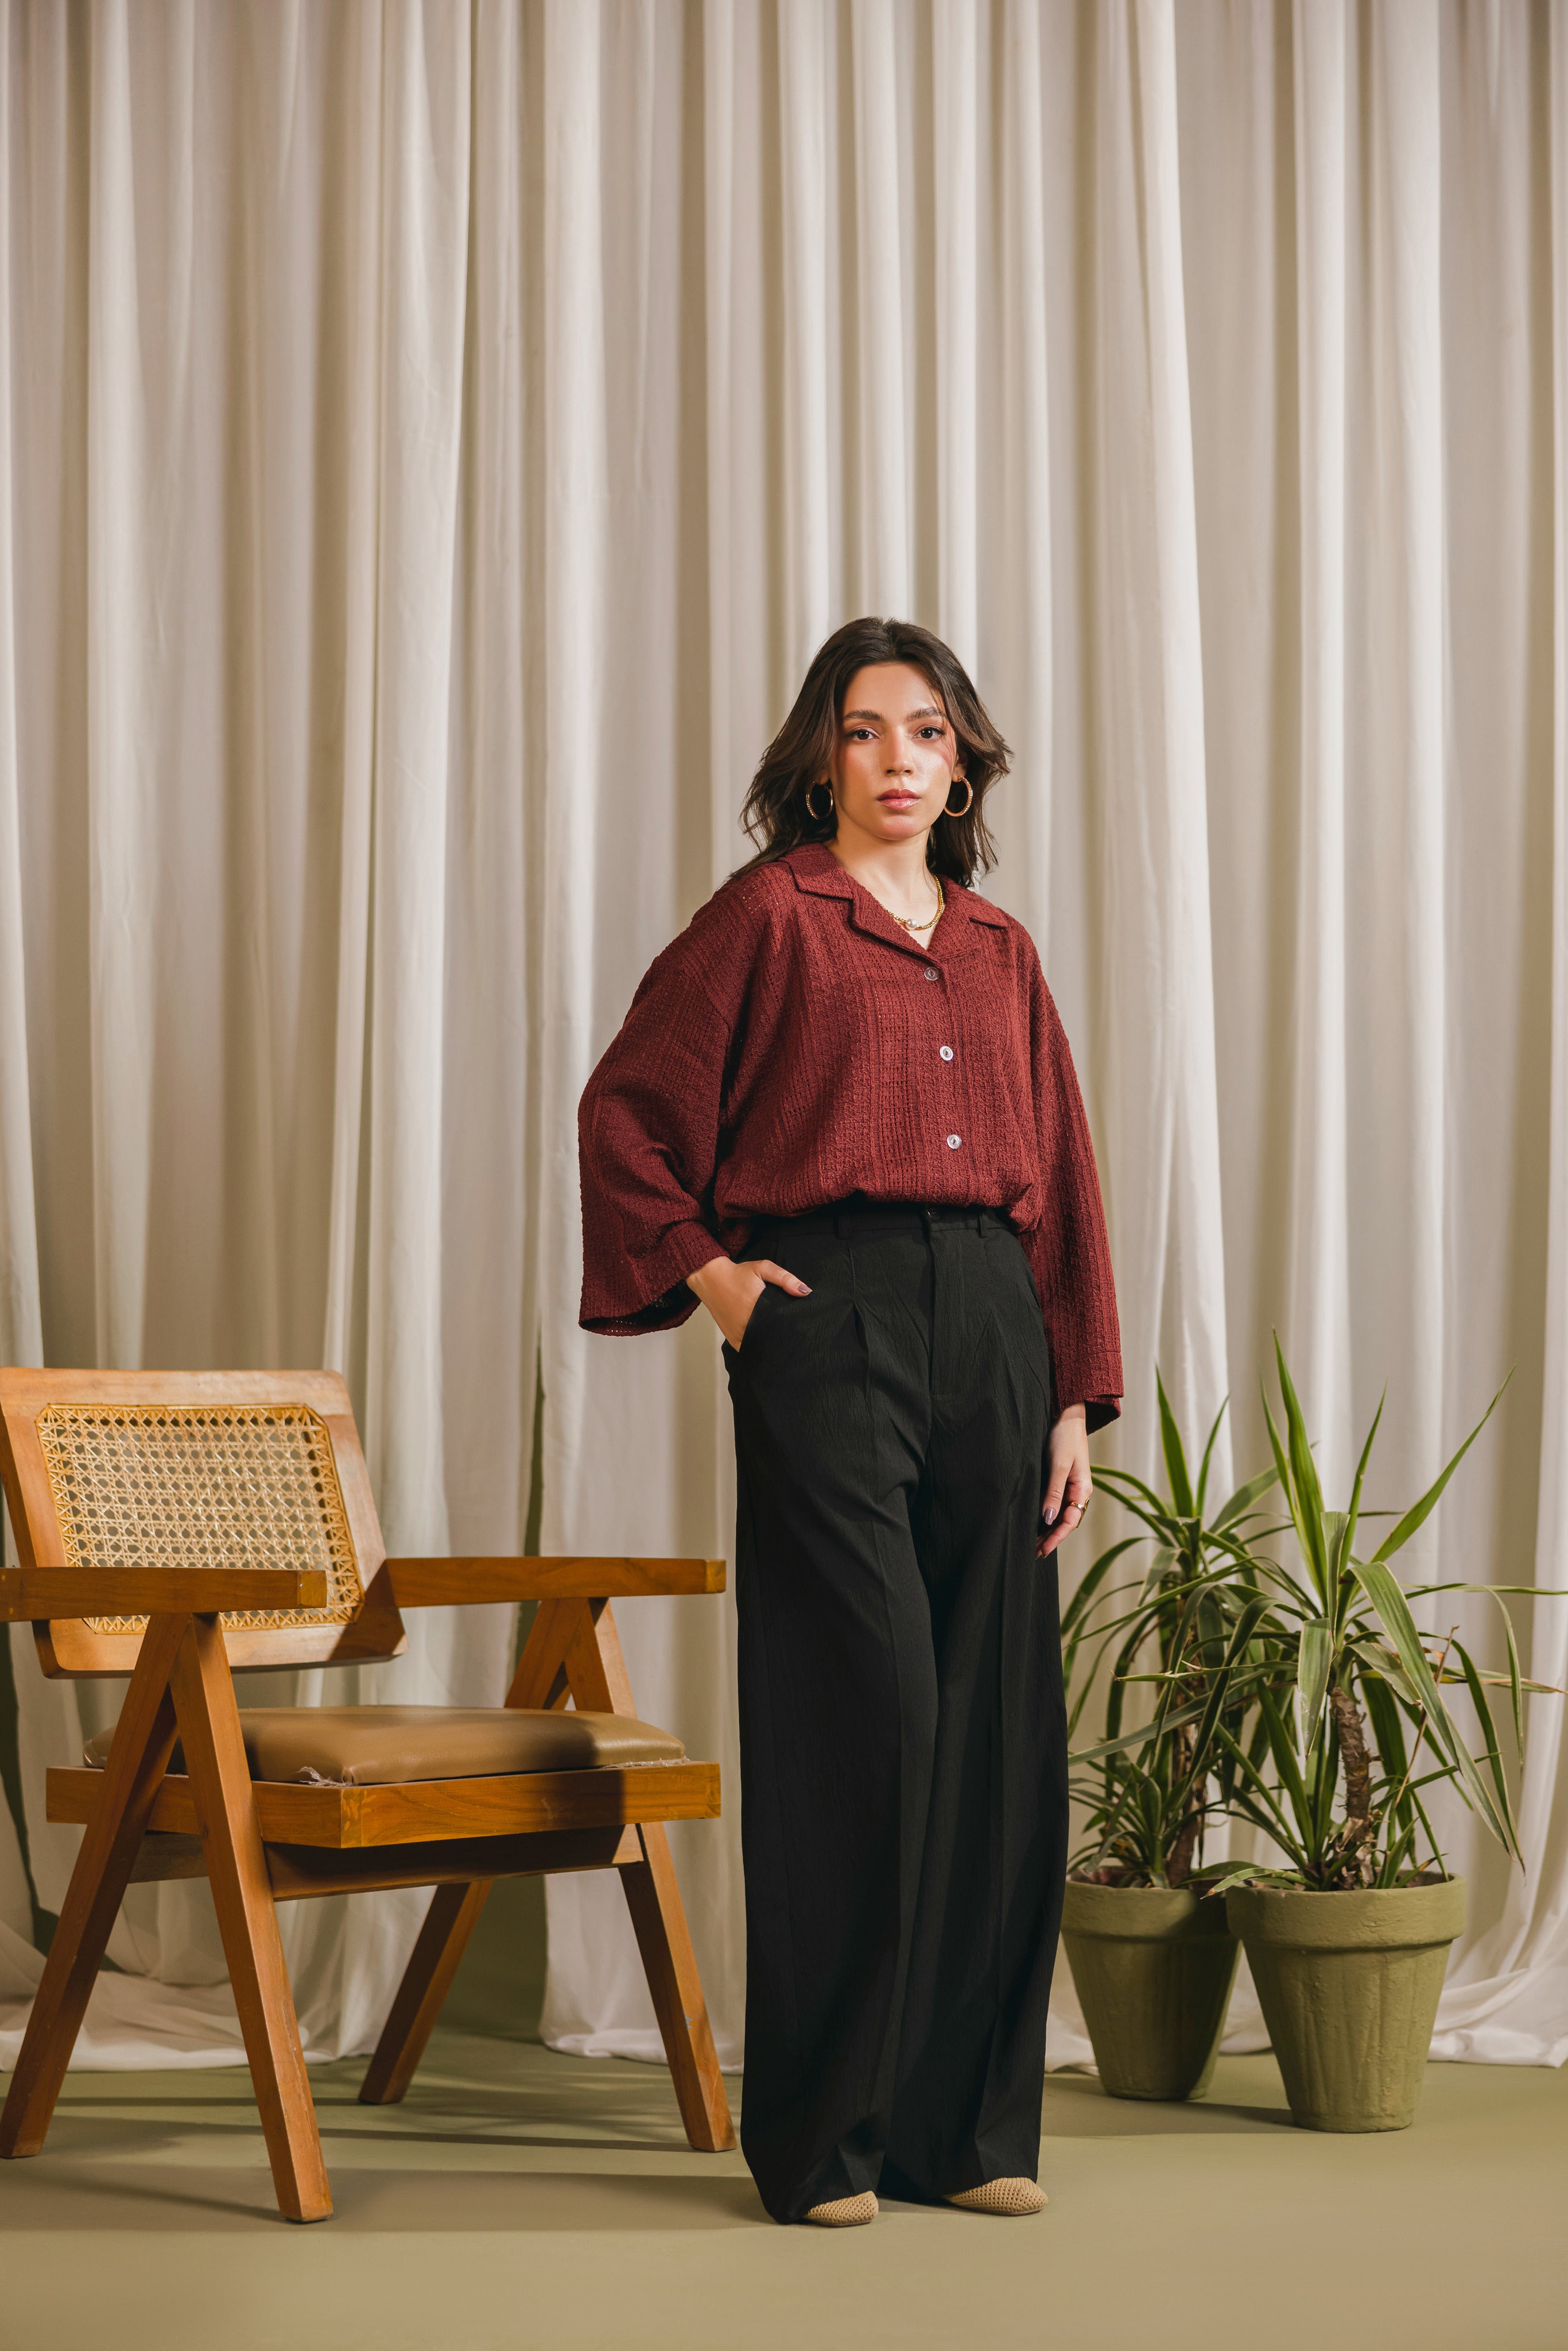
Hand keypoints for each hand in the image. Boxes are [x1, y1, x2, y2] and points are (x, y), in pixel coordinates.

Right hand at [686, 1255, 810, 1350]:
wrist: (710, 1278)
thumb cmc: (738, 1273)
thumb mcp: (763, 1268)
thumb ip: (785, 1279)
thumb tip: (805, 1292)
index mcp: (757, 1309)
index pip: (782, 1327)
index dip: (792, 1330)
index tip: (801, 1329)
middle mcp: (747, 1325)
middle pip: (772, 1339)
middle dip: (783, 1337)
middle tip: (794, 1335)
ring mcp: (738, 1335)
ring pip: (760, 1347)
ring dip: (770, 1345)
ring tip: (781, 1339)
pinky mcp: (732, 1339)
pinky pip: (748, 1349)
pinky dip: (757, 1347)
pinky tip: (765, 1342)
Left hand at [1037, 1402, 1090, 1557]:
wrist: (1065, 1414)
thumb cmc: (1064, 1437)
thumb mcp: (1059, 1465)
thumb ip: (1054, 1493)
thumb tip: (1049, 1520)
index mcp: (1083, 1490)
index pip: (1070, 1522)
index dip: (1056, 1538)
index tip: (1042, 1550)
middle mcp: (1078, 1492)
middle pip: (1065, 1522)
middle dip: (1051, 1539)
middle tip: (1033, 1553)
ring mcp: (1069, 1487)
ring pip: (1059, 1516)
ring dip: (1047, 1530)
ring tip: (1032, 1544)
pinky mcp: (1060, 1481)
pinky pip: (1054, 1505)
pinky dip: (1045, 1517)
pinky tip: (1035, 1524)